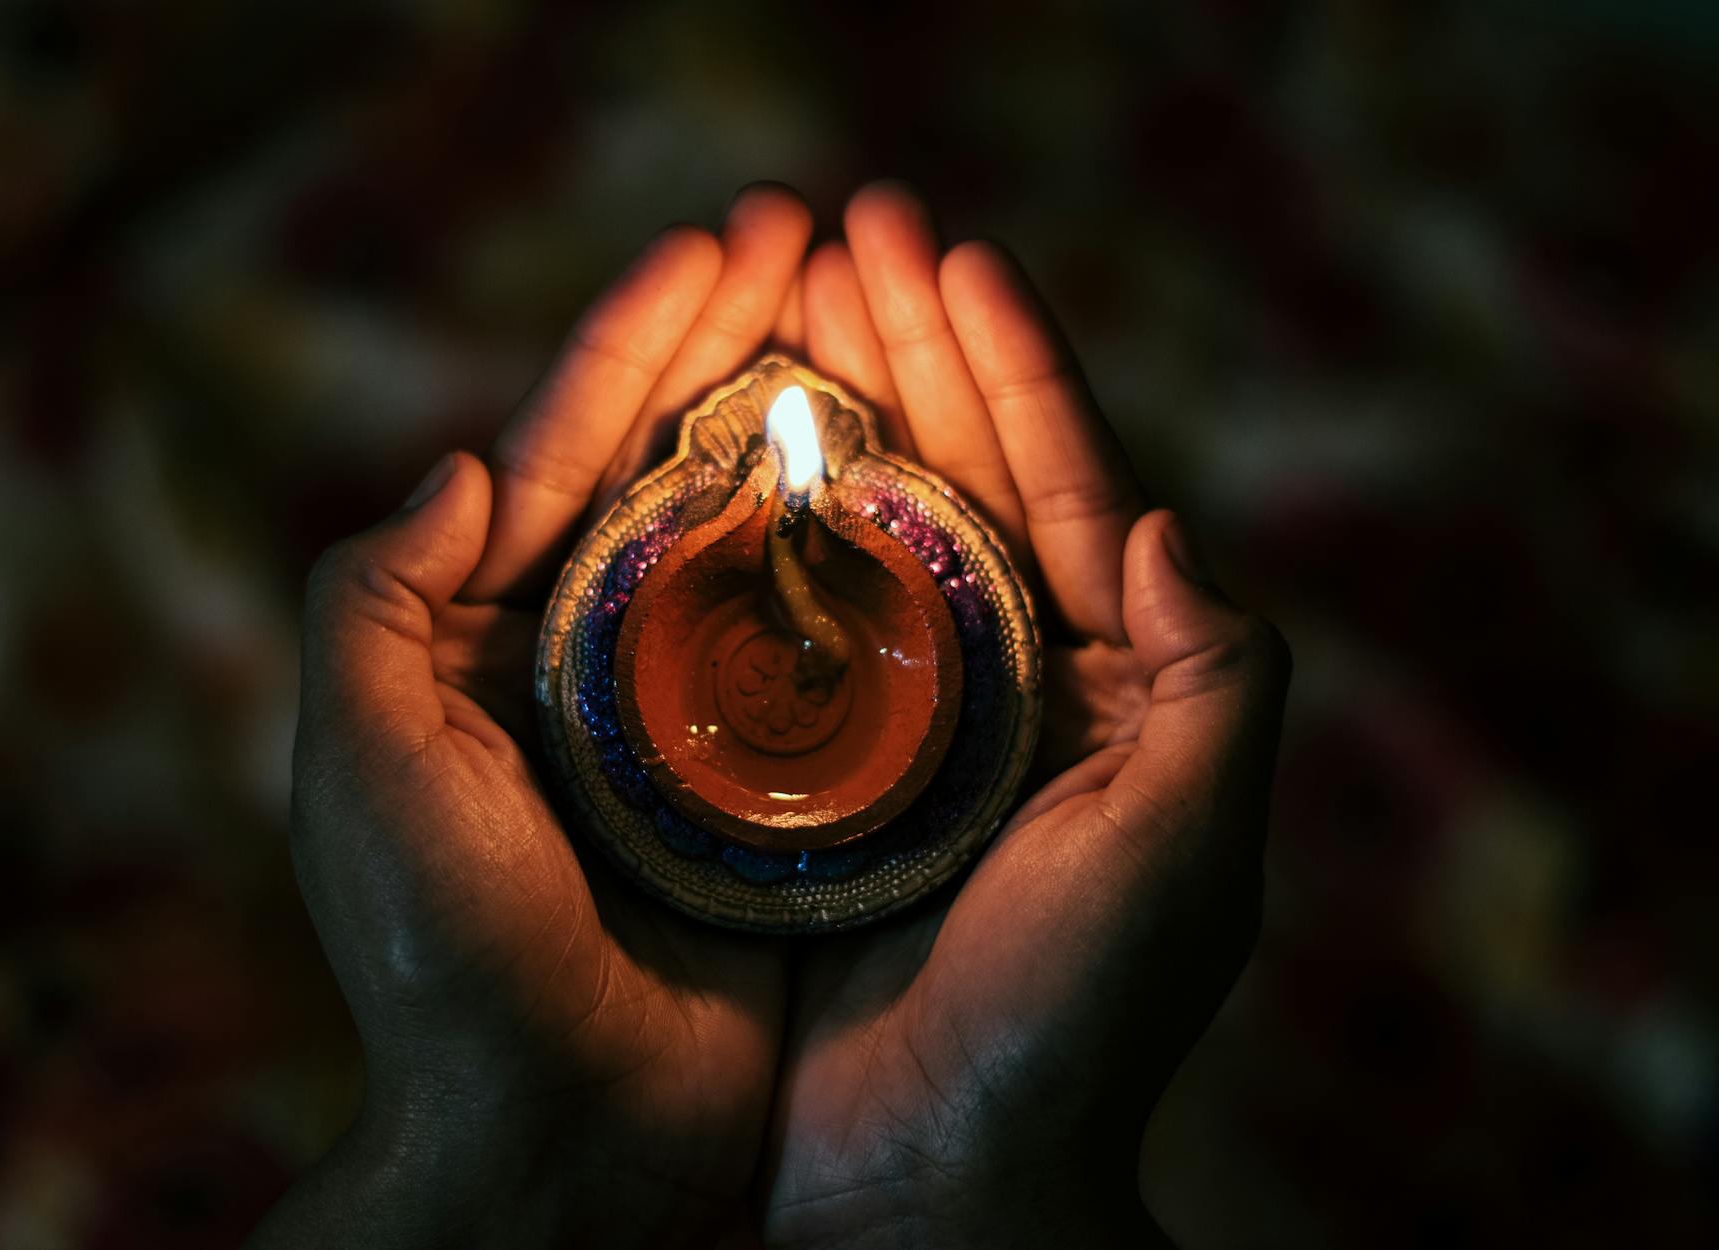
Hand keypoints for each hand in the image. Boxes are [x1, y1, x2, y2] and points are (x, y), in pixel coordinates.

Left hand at [249, 186, 813, 1249]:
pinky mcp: (782, 785)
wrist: (565, 1142)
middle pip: (673, 466)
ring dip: (813, 421)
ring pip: (762, 534)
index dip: (639, 338)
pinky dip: (869, 556)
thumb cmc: (447, 967)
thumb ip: (370, 607)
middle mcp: (594, 662)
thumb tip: (464, 461)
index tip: (719, 245)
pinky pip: (833, 644)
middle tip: (817, 237)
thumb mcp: (361, 771)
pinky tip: (924, 481)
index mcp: (488, 640)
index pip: (567, 451)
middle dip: (736, 343)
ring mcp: (695, 719)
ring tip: (878, 319)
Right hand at [760, 183, 1290, 1247]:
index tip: (942, 251)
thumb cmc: (1072, 1033)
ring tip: (770, 298)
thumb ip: (1218, 688)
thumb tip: (1170, 524)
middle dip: (904, 348)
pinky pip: (765, 625)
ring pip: (856, 530)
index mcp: (1103, 686)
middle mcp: (1000, 688)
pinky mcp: (797, 773)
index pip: (1065, 485)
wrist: (933, 1184)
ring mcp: (892, 725)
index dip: (1008, 361)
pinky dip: (740, 531)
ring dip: (822, 407)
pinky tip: (697, 452)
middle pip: (953, 479)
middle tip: (837, 231)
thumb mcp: (1188, 858)